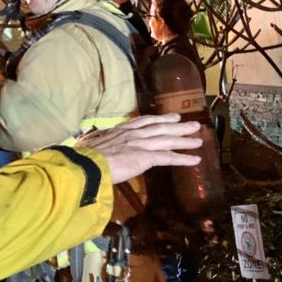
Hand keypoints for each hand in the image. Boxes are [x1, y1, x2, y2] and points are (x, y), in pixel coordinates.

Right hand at [76, 114, 202, 184]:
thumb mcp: (90, 147)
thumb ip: (98, 147)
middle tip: (193, 124)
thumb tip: (92, 151)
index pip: (143, 122)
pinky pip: (169, 157)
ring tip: (199, 139)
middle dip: (178, 125)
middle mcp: (132, 134)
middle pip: (160, 127)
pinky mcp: (145, 157)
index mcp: (119, 131)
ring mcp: (140, 144)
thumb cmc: (83, 158)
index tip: (171, 116)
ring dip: (185, 140)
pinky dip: (183, 158)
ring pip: (168, 140)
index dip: (159, 119)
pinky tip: (196, 160)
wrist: (85, 165)